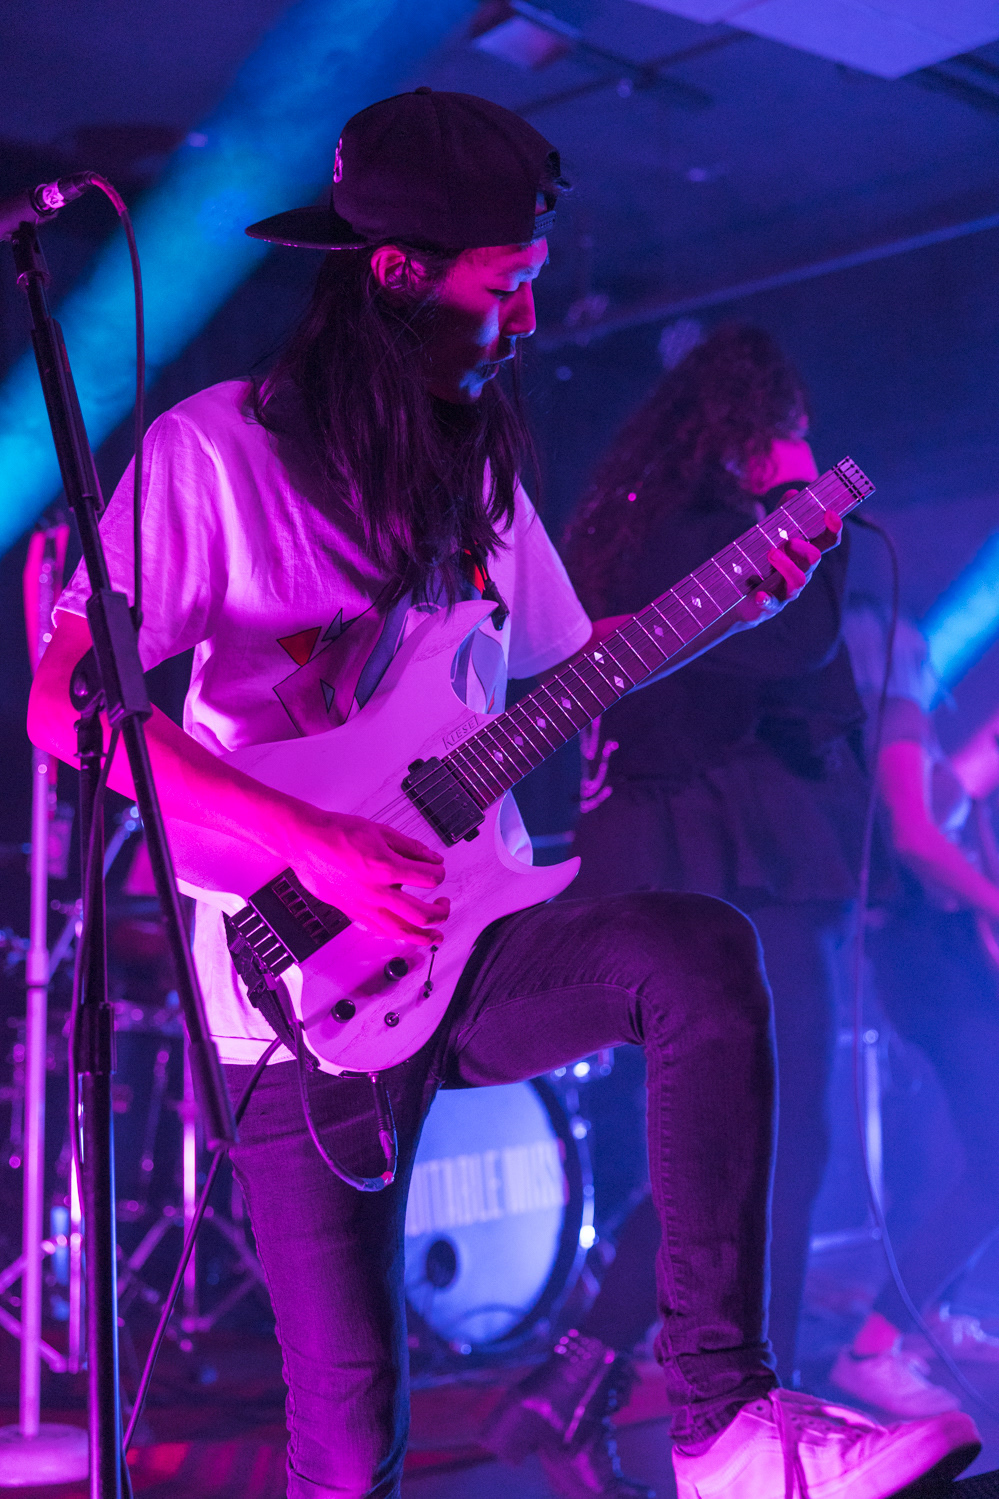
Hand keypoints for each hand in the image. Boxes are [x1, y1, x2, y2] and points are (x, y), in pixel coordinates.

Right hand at [283, 806, 448, 944]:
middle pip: (421, 914)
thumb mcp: (380, 832)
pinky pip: (380, 931)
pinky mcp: (353, 913)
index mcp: (385, 867)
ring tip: (435, 935)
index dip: (439, 874)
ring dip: (423, 936)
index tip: (437, 870)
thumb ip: (409, 847)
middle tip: (443, 905)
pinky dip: (397, 934)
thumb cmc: (337, 834)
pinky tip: (405, 933)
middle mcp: (376, 891)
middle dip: (440, 912)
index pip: (428, 879)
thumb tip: (431, 857)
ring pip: (401, 932)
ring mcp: (364, 906)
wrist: (306, 842)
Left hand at [734, 508, 841, 625]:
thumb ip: (781, 516)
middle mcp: (801, 573)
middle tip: (790, 541)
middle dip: (805, 549)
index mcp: (804, 555)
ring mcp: (786, 592)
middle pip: (814, 560)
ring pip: (798, 581)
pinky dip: (766, 599)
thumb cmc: (760, 565)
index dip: (833, 529)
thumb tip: (793, 492)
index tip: (830, 513)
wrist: (738, 598)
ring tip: (771, 554)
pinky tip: (758, 595)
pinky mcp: (769, 606)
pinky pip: (771, 605)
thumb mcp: (769, 538)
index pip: (827, 542)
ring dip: (787, 566)